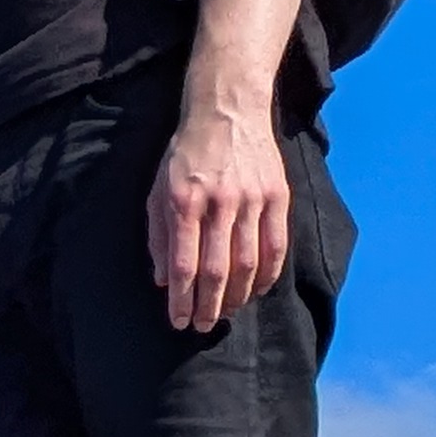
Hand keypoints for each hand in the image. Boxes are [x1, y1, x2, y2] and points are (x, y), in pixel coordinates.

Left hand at [147, 87, 292, 335]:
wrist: (226, 110)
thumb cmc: (185, 155)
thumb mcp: (158, 190)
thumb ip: (158, 236)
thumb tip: (163, 281)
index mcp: (184, 201)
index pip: (183, 265)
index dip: (182, 300)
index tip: (179, 321)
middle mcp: (219, 202)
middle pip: (216, 270)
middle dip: (209, 306)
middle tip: (204, 325)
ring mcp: (252, 199)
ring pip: (248, 263)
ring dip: (237, 296)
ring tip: (226, 312)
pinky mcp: (277, 195)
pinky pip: (276, 246)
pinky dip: (268, 275)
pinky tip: (257, 290)